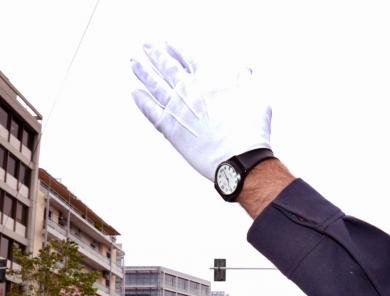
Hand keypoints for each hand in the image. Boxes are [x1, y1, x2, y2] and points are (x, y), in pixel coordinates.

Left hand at [130, 42, 271, 179]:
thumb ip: (246, 82)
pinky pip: (150, 111)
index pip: (188, 60)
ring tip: (134, 63)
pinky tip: (135, 93)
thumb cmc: (249, 130)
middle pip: (167, 67)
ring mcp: (177, 108)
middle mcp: (189, 90)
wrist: (239, 157)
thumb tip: (246, 70)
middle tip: (145, 46)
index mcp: (208, 80)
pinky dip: (142, 101)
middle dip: (155, 55)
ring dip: (143, 72)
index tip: (167, 44)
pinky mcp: (169, 128)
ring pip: (155, 85)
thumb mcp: (255, 98)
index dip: (177, 51)